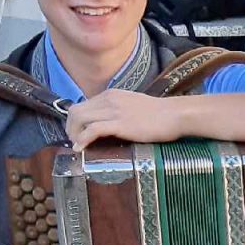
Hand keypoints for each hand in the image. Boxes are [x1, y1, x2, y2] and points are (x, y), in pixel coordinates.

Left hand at [66, 89, 182, 150]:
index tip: (77, 135)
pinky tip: (80, 149)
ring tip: (77, 147)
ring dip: (74, 135)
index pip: (82, 105)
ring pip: (80, 119)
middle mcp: (108, 100)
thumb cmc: (158, 114)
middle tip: (75, 143)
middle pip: (75, 111)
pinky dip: (82, 140)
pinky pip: (93, 130)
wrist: (174, 115)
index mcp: (110, 95)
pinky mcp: (120, 124)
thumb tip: (108, 125)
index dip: (74, 122)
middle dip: (70, 129)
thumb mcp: (132, 106)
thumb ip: (117, 111)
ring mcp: (113, 111)